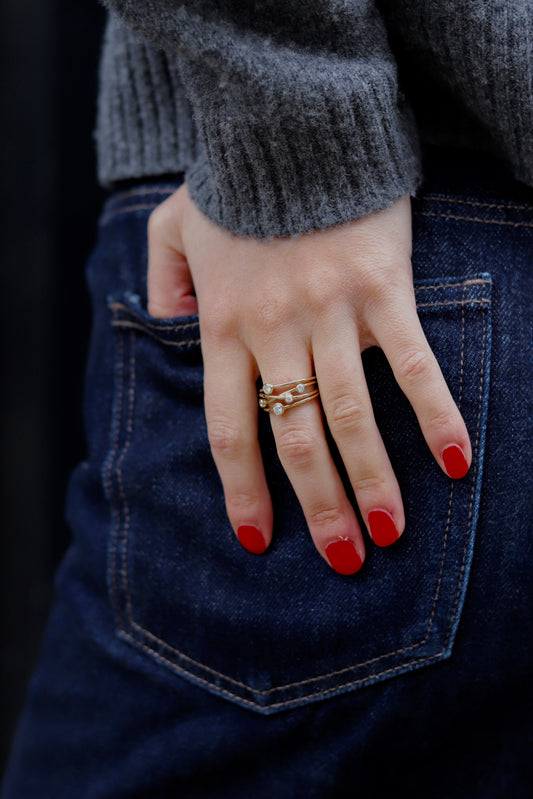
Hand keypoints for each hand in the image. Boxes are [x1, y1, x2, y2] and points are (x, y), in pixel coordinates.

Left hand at [147, 184, 470, 574]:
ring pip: (351, 415)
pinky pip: (411, 363)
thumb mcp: (173, 231)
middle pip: (294, 439)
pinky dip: (435, 412)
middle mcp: (273, 332)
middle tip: (343, 560)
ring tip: (390, 533)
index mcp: (222, 327)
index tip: (258, 540)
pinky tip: (456, 462)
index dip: (242, 491)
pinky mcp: (383, 290)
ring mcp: (330, 314)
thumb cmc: (233, 185)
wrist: (289, 125)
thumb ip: (161, 284)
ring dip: (373, 480)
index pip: (228, 430)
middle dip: (317, 506)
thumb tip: (163, 325)